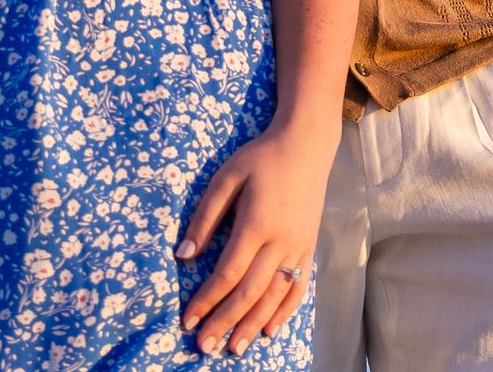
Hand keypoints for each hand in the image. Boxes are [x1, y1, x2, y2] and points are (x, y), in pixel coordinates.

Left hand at [177, 125, 334, 355]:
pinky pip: (298, 287)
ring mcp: (299, 247)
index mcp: (257, 224)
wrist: (307, 145)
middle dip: (225, 321)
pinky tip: (269, 330)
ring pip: (275, 295)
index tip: (187, 320)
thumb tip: (184, 255)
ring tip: (234, 348)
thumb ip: (205, 217)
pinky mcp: (309, 247)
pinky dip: (284, 311)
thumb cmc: (261, 158)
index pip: (228, 273)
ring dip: (253, 325)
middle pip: (250, 292)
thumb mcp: (226, 178)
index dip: (206, 300)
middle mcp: (281, 241)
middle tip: (205, 347)